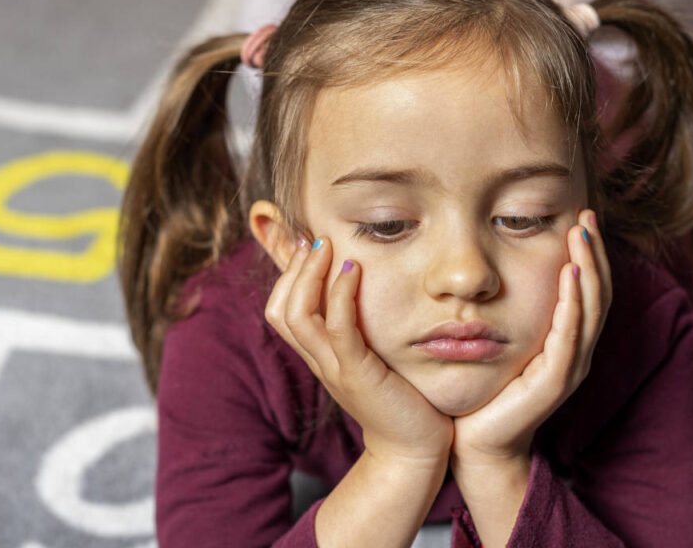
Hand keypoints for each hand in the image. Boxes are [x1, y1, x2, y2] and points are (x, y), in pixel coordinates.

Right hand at [265, 236, 453, 464]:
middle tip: (313, 239)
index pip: (280, 310)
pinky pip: (337, 331)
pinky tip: (353, 272)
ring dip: (309, 275)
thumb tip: (365, 294)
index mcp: (319, 356)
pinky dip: (339, 297)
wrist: (413, 451)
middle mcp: (319, 361)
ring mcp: (334, 369)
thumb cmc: (401, 400)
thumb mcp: (373, 358)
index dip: (286, 275)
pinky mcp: (358, 375)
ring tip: (326, 247)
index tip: (306, 244)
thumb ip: (362, 330)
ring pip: (297, 316)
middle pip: (279, 310)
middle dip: (292, 269)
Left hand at [451, 209, 612, 466]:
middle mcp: (575, 353)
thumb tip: (490, 268)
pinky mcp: (554, 384)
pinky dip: (573, 305)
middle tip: (588, 215)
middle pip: (597, 294)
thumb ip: (505, 311)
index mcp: (565, 342)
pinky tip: (570, 278)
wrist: (473, 443)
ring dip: (589, 271)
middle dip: (594, 253)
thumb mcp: (498, 341)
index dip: (588, 255)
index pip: (587, 290)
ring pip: (591, 311)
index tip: (581, 218)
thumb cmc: (482, 391)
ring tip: (582, 237)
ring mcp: (568, 369)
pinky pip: (569, 338)